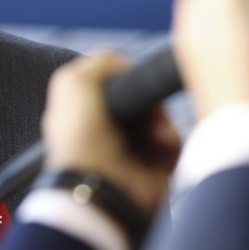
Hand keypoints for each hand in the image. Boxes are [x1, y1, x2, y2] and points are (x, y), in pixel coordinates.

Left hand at [42, 52, 181, 217]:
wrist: (101, 186)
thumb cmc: (81, 137)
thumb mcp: (74, 84)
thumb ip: (101, 63)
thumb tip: (127, 66)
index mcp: (84, 112)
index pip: (116, 86)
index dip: (126, 81)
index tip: (129, 83)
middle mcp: (108, 128)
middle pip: (143, 99)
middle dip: (149, 100)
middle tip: (146, 110)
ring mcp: (133, 148)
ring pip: (162, 118)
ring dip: (161, 120)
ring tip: (153, 132)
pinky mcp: (157, 166)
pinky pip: (174, 142)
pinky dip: (170, 140)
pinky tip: (159, 144)